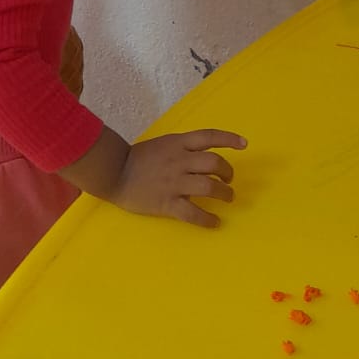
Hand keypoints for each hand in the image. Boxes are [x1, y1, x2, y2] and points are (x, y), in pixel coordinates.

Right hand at [111, 129, 247, 227]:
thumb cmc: (138, 158)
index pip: (209, 136)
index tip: (244, 144)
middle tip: (229, 180)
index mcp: (178, 143)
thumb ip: (182, 148)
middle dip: (228, 172)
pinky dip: (208, 219)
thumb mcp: (163, 144)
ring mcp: (174, 182)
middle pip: (214, 163)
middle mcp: (179, 160)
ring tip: (227, 197)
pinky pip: (193, 213)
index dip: (229, 139)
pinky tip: (214, 222)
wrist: (114, 172)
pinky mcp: (167, 203)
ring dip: (224, 193)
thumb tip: (204, 155)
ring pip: (209, 186)